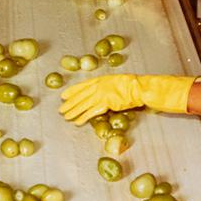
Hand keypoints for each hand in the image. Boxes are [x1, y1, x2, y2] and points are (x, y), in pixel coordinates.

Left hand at [59, 74, 195, 124]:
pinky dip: (83, 117)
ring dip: (73, 110)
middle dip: (70, 102)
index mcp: (101, 79)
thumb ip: (108, 87)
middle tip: (60, 109)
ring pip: (83, 103)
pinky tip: (77, 121)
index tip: (63, 95)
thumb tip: (103, 94)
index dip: (72, 91)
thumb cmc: (133, 86)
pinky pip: (91, 111)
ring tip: (65, 116)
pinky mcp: (105, 103)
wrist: (140, 88)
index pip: (83, 85)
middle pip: (81, 95)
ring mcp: (101, 93)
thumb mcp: (118, 83)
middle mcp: (99, 85)